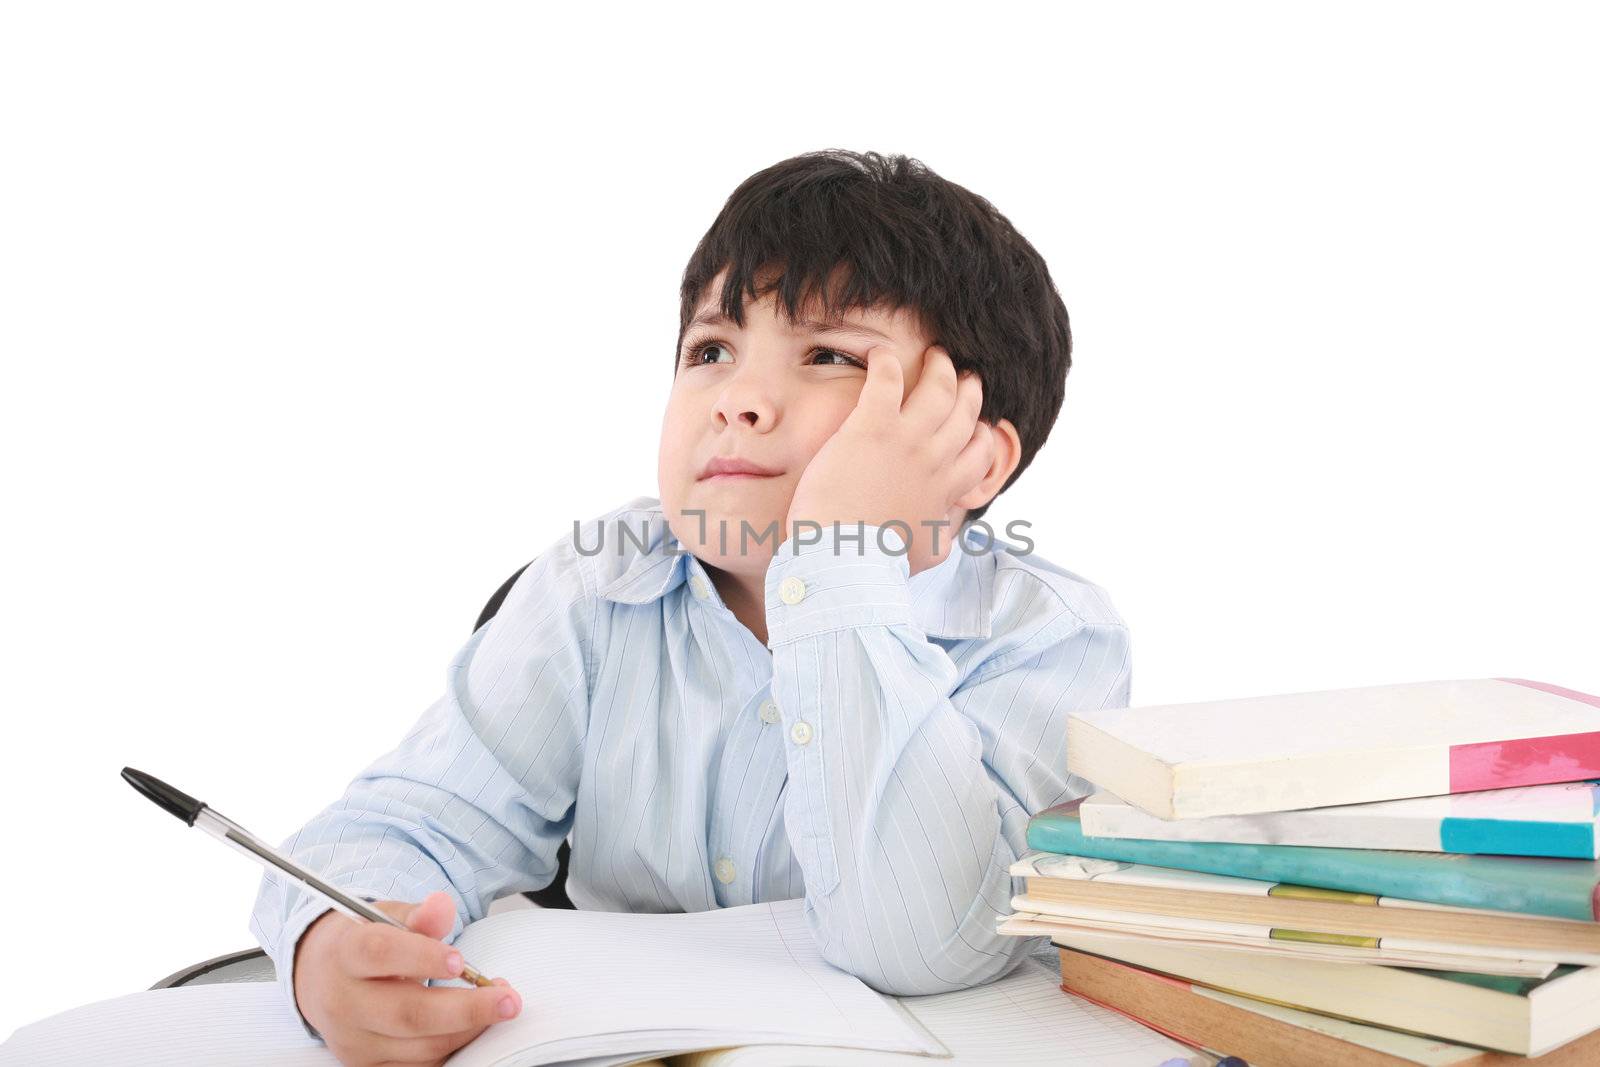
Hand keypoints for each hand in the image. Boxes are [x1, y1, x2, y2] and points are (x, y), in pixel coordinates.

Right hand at [293, 890, 521, 1066]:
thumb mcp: (385, 918)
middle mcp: (343, 1003)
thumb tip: (443, 905)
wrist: (320, 978)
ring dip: (467, 1029)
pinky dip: (450, 1048)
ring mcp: (353, 1041)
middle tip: (507, 998)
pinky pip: (417, 1065)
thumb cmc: (363, 943)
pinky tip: (474, 1028)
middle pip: (406, 1013)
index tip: (460, 960)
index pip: (379, 954)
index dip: (421, 957)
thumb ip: (419, 915)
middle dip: (465, 1009)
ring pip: (418, 1045)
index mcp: (345, 954)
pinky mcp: (366, 1065)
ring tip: (499, 1005)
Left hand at [785, 345, 994, 575]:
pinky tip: (880, 353)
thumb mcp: (923, 556)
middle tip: (965, 376)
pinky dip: (885, 361)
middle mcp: (934, 458)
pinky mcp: (872, 426)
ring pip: (938, 387)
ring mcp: (906, 439)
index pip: (980, 452)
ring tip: (937, 353)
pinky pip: (887, 379)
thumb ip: (939, 539)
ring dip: (940, 366)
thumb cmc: (878, 563)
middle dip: (968, 389)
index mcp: (945, 489)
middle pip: (965, 411)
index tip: (978, 425)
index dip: (982, 433)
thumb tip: (946, 539)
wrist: (846, 558)